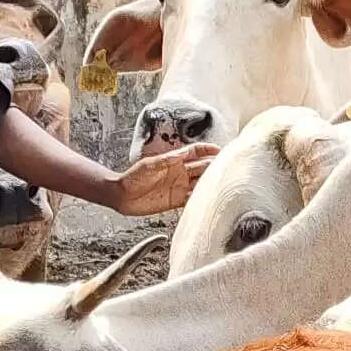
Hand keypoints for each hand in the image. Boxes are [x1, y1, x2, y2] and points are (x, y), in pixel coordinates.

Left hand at [106, 143, 220, 217]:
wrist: (121, 195)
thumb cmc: (132, 177)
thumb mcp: (148, 165)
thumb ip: (166, 161)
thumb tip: (182, 153)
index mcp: (174, 161)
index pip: (195, 152)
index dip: (208, 150)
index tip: (221, 150)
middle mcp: (179, 173)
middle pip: (202, 168)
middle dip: (215, 167)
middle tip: (229, 169)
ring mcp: (179, 187)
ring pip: (200, 183)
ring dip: (211, 183)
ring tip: (224, 185)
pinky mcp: (176, 201)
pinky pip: (193, 199)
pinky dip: (201, 199)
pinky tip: (210, 200)